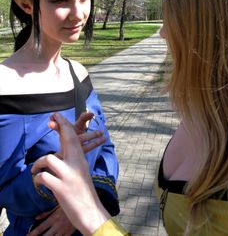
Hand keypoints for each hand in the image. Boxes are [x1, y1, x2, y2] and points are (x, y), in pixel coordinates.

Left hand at [27, 206, 75, 235]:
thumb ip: (47, 212)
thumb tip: (36, 217)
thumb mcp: (58, 206)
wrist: (83, 208)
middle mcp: (57, 226)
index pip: (41, 228)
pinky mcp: (69, 233)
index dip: (33, 233)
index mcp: (54, 218)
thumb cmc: (70, 203)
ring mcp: (63, 231)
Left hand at [32, 113, 110, 235]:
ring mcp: (69, 175)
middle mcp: (76, 164)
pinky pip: (43, 177)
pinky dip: (38, 179)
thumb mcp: (80, 171)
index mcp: (80, 160)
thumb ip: (70, 159)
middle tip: (52, 119)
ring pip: (49, 158)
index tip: (57, 116)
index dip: (64, 125)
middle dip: (60, 126)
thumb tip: (59, 151)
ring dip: (39, 163)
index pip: (73, 138)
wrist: (91, 210)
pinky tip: (38, 182)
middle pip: (68, 140)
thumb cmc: (83, 190)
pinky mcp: (61, 188)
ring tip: (36, 170)